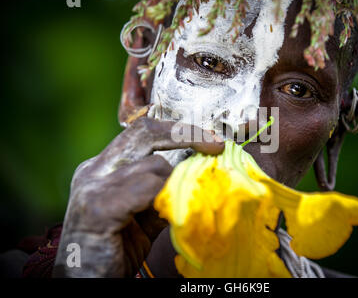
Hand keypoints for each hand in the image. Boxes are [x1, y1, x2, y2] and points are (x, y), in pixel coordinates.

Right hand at [52, 117, 223, 276]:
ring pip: (153, 165)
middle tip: (216, 145)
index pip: (142, 133)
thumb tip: (196, 176)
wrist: (84, 282)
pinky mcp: (99, 206)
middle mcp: (94, 169)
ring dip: (175, 185)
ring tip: (175, 209)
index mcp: (103, 168)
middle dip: (186, 134)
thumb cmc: (115, 251)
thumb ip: (161, 194)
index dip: (179, 131)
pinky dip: (164, 199)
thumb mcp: (142, 217)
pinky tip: (166, 215)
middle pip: (144, 132)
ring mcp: (93, 185)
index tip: (210, 139)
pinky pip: (147, 188)